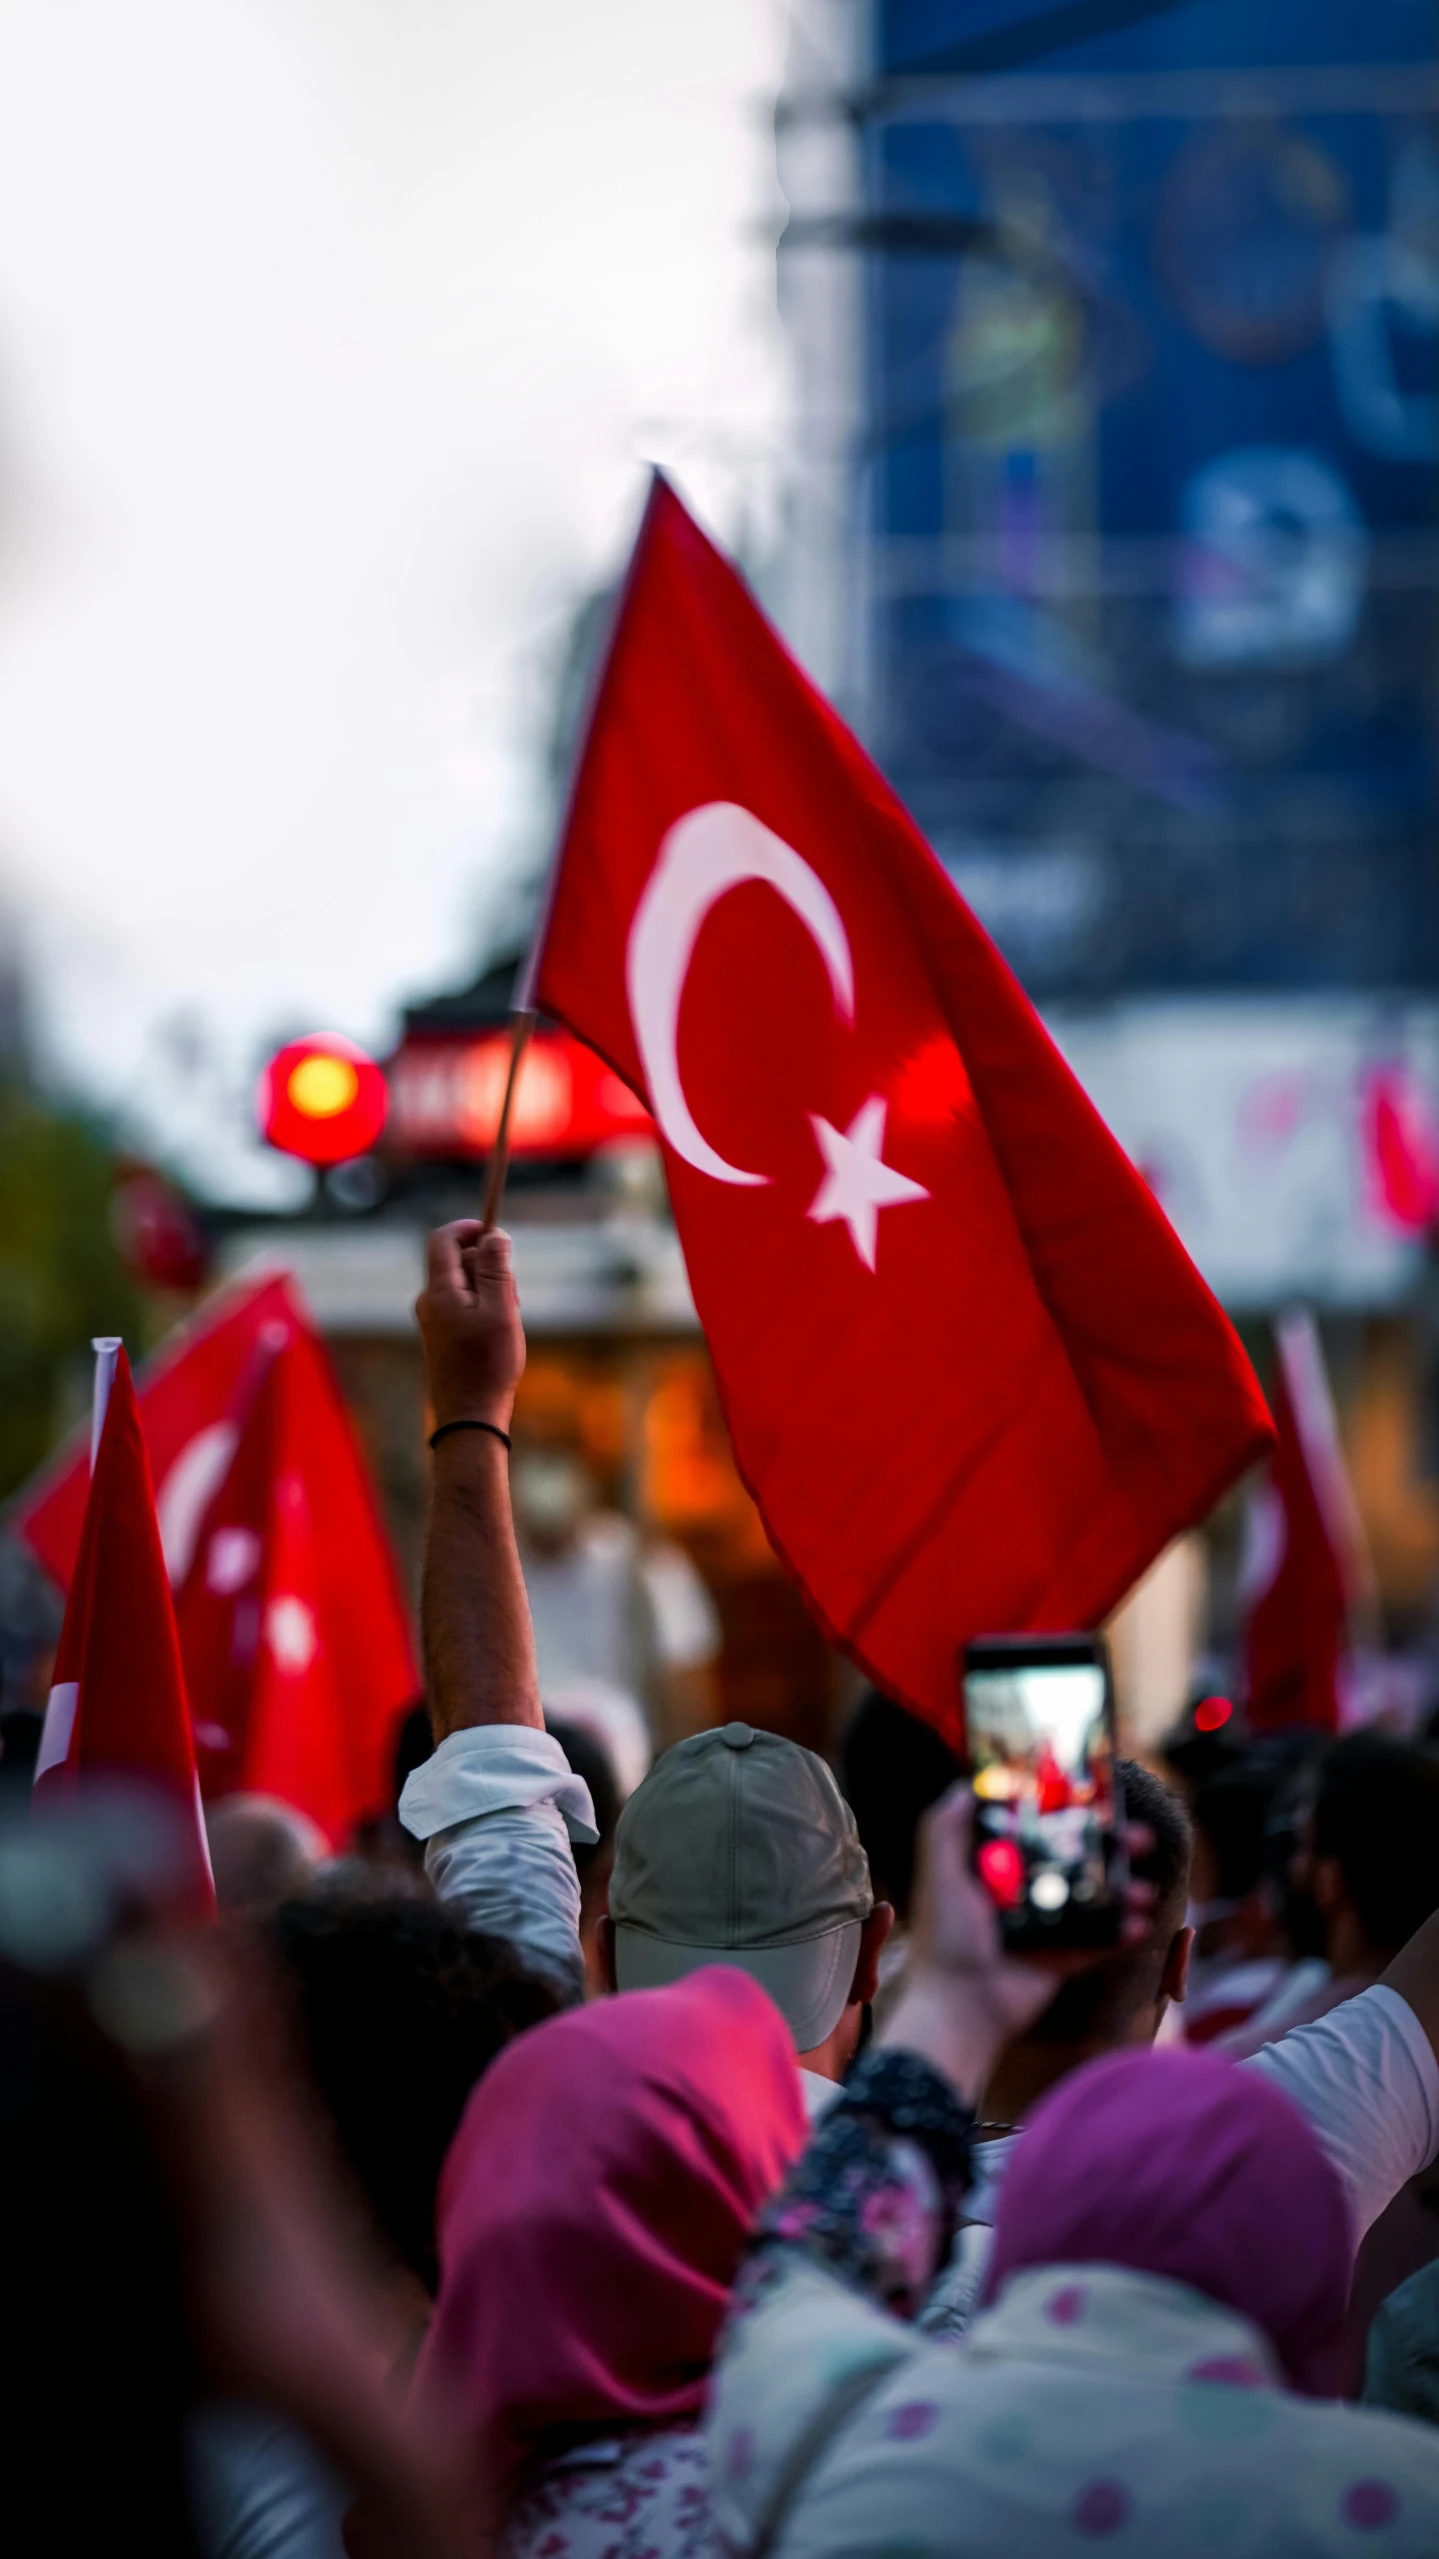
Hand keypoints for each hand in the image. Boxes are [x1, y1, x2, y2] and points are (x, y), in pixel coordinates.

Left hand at [415, 1223, 524, 1432]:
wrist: (470, 1416)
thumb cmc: (488, 1364)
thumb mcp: (501, 1310)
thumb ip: (496, 1269)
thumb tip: (494, 1235)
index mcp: (439, 1292)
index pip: (442, 1240)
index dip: (469, 1228)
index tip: (496, 1233)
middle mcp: (430, 1301)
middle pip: (458, 1261)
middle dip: (489, 1265)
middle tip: (513, 1295)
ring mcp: (434, 1319)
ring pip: (466, 1285)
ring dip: (492, 1290)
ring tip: (508, 1321)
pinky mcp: (443, 1334)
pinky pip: (465, 1305)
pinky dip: (486, 1309)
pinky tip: (499, 1335)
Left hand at [878, 1786, 1157, 2102]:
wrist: (960, 2006)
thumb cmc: (946, 1937)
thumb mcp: (939, 1873)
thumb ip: (944, 1828)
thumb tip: (966, 1785)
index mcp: (997, 1869)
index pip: (1039, 1831)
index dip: (1069, 1814)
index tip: (1099, 1797)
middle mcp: (1024, 1894)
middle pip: (1077, 1861)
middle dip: (1112, 1849)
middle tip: (1140, 1838)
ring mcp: (1046, 1928)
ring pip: (1095, 1900)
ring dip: (1125, 1891)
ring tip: (1145, 1889)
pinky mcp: (1060, 1960)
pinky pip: (1098, 1943)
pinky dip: (1121, 1934)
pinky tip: (1140, 1924)